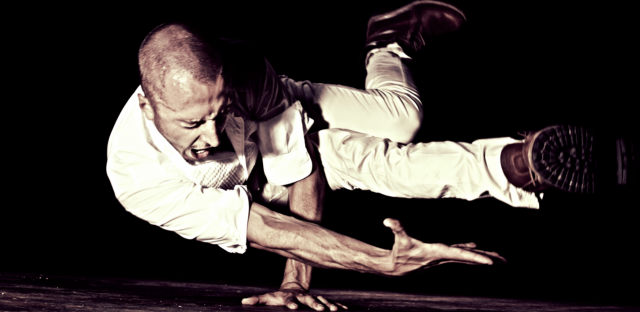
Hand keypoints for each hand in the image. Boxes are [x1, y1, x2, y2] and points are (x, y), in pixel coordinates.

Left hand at [242, 282, 347, 310]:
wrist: (294, 286)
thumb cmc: (279, 296)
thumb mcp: (268, 297)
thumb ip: (257, 300)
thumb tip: (244, 303)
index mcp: (290, 297)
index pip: (290, 300)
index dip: (291, 303)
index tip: (293, 308)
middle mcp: (303, 297)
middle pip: (309, 300)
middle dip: (315, 304)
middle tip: (320, 310)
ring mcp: (312, 298)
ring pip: (322, 301)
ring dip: (329, 306)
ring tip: (335, 311)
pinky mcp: (320, 300)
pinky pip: (330, 303)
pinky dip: (337, 306)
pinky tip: (345, 310)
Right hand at [378, 218, 505, 275]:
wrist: (396, 268)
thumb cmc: (399, 252)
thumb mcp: (399, 239)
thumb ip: (396, 228)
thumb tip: (388, 220)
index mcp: (438, 252)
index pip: (460, 255)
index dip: (475, 257)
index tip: (490, 262)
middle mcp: (444, 256)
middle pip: (470, 257)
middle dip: (488, 259)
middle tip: (506, 262)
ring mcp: (444, 257)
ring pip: (468, 256)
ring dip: (483, 257)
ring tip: (500, 259)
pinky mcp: (441, 255)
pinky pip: (460, 253)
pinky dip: (470, 251)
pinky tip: (477, 247)